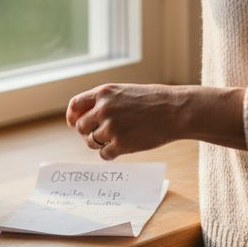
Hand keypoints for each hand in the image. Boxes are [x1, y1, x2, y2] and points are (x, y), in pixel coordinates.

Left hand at [66, 83, 187, 160]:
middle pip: (81, 127)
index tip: (75, 124)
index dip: (73, 117)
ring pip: (91, 142)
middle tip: (102, 134)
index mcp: (103, 93)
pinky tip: (121, 148)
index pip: (75, 105)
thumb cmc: (152, 101)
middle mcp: (103, 109)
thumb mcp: (124, 92)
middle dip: (88, 133)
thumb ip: (103, 102)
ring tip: (117, 139)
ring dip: (101, 143)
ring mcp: (111, 127)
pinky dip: (110, 154)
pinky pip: (104, 154)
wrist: (175, 110)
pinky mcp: (121, 144)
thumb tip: (82, 119)